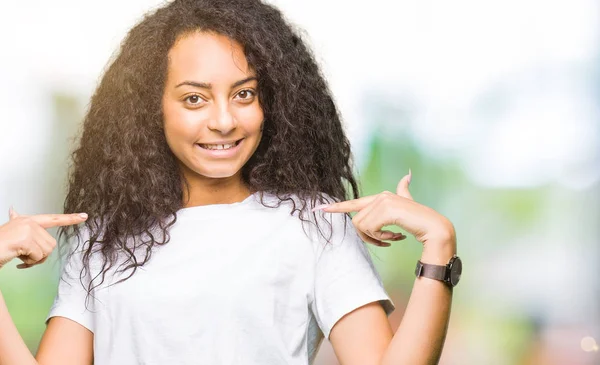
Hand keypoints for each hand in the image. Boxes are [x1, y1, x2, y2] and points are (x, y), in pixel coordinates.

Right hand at [0, 208, 87, 269]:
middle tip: (25, 257)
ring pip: (46, 251)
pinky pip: (37, 256)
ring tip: (20, 257)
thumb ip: (15, 220)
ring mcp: (27, 229)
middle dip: (39, 256)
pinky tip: (17, 260)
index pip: (53, 218)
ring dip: (33, 260)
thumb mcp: (10, 232)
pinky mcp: (25, 239)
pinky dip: (28, 263)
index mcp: (27, 220)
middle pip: (51, 244)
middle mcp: (29, 222)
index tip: (85, 216)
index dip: (70, 218)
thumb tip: (13, 209)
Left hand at [313, 170, 455, 254]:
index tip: (319, 210)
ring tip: (392, 239)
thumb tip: (408, 174)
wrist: (435, 228)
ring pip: (362, 227)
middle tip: (385, 242)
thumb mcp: (408, 204)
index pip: (354, 203)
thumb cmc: (420, 220)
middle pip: (357, 221)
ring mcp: (384, 202)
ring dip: (377, 239)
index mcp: (381, 196)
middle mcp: (380, 196)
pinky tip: (396, 238)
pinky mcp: (387, 210)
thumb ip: (403, 189)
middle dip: (368, 237)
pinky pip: (371, 229)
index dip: (336, 207)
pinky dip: (382, 239)